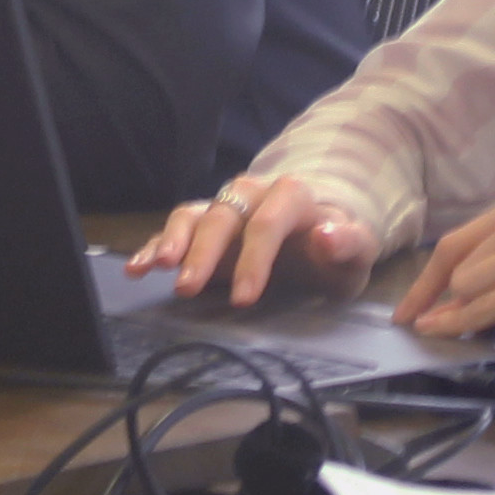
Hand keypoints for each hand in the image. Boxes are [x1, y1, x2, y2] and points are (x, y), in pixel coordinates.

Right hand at [131, 170, 380, 308]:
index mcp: (292, 196)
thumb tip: (326, 235)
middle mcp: (253, 195)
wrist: (324, 235)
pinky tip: (138, 267)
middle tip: (188, 289)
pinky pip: (176, 227)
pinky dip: (155, 245)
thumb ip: (347, 242)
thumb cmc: (337, 248)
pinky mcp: (206, 224)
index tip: (244, 299)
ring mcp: (226, 206)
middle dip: (203, 252)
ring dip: (172, 241)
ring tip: (156, 268)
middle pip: (223, 216)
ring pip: (193, 214)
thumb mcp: (357, 252)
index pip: (268, 222)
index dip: (254, 260)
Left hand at [399, 188, 494, 336]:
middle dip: (461, 299)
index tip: (406, 310)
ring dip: (478, 308)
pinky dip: (461, 322)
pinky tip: (443, 329)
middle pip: (458, 268)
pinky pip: (485, 305)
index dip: (426, 280)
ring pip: (464, 285)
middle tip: (485, 316)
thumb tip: (445, 307)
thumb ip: (493, 270)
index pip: (456, 243)